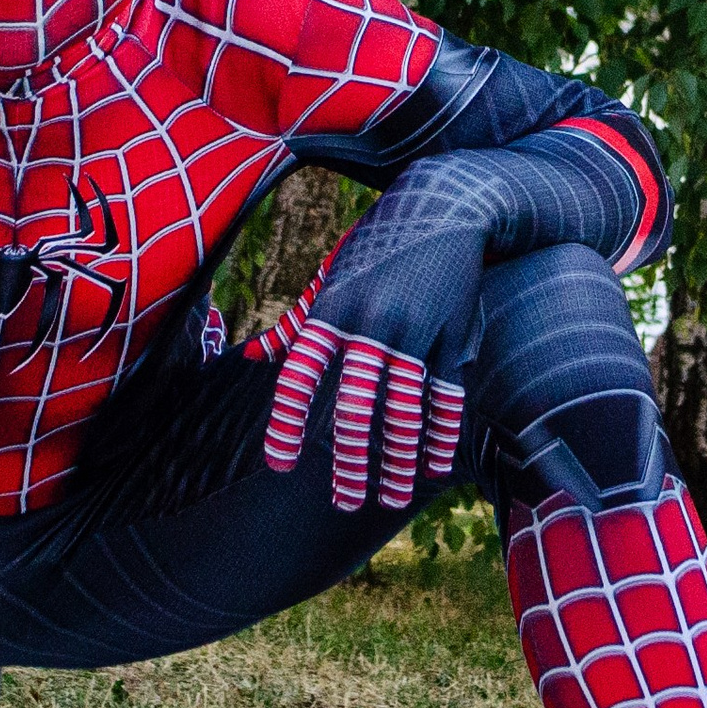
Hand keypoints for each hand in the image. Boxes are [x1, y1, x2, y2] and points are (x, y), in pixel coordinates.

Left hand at [261, 209, 483, 512]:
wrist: (442, 205)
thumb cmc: (375, 246)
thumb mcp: (330, 277)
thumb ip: (295, 323)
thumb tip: (252, 358)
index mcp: (331, 310)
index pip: (299, 376)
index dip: (287, 422)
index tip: (279, 465)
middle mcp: (369, 322)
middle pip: (354, 406)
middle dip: (350, 461)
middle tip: (344, 501)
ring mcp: (415, 330)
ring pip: (403, 409)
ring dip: (396, 460)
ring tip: (389, 498)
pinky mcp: (453, 334)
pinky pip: (445, 395)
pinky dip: (439, 434)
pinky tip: (431, 466)